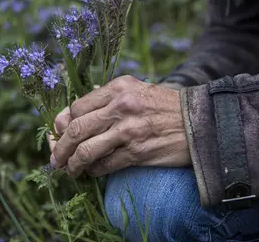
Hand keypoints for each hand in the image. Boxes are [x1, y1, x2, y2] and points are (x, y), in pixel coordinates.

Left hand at [50, 75, 189, 177]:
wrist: (202, 122)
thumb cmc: (166, 106)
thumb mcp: (136, 90)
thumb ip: (107, 98)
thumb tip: (75, 113)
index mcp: (118, 88)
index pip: (77, 107)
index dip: (64, 123)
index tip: (60, 133)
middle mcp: (120, 106)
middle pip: (76, 129)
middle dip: (60, 147)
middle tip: (56, 159)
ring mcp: (128, 130)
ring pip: (86, 150)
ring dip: (73, 164)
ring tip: (70, 170)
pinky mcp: (138, 152)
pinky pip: (105, 165)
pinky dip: (94, 171)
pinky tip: (92, 172)